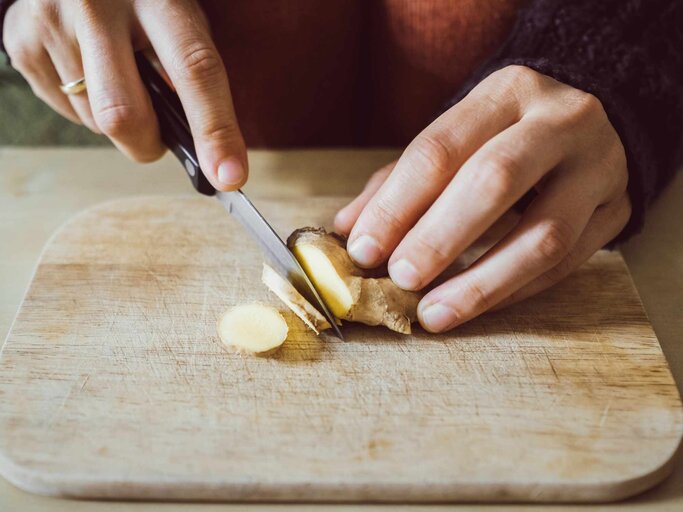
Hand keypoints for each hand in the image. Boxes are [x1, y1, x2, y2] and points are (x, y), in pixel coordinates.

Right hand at [2, 0, 246, 189]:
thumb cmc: (142, 2)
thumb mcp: (177, 21)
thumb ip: (191, 76)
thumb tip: (205, 151)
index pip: (194, 71)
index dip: (215, 130)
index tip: (228, 176)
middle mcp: (98, 5)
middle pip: (124, 114)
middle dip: (148, 145)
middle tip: (159, 139)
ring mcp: (52, 20)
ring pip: (95, 121)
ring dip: (118, 123)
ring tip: (118, 79)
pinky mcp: (20, 40)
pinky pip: (66, 111)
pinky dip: (87, 108)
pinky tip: (90, 72)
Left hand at [335, 66, 630, 332]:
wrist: (589, 119)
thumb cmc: (504, 133)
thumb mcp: (455, 137)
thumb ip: (399, 181)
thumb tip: (347, 230)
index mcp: (506, 92)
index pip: (440, 149)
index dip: (397, 204)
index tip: (363, 249)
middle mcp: (559, 122)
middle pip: (495, 180)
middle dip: (440, 237)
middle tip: (401, 278)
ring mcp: (597, 167)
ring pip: (544, 234)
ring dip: (482, 282)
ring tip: (434, 313)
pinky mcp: (617, 210)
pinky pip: (567, 264)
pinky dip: (513, 291)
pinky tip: (475, 305)